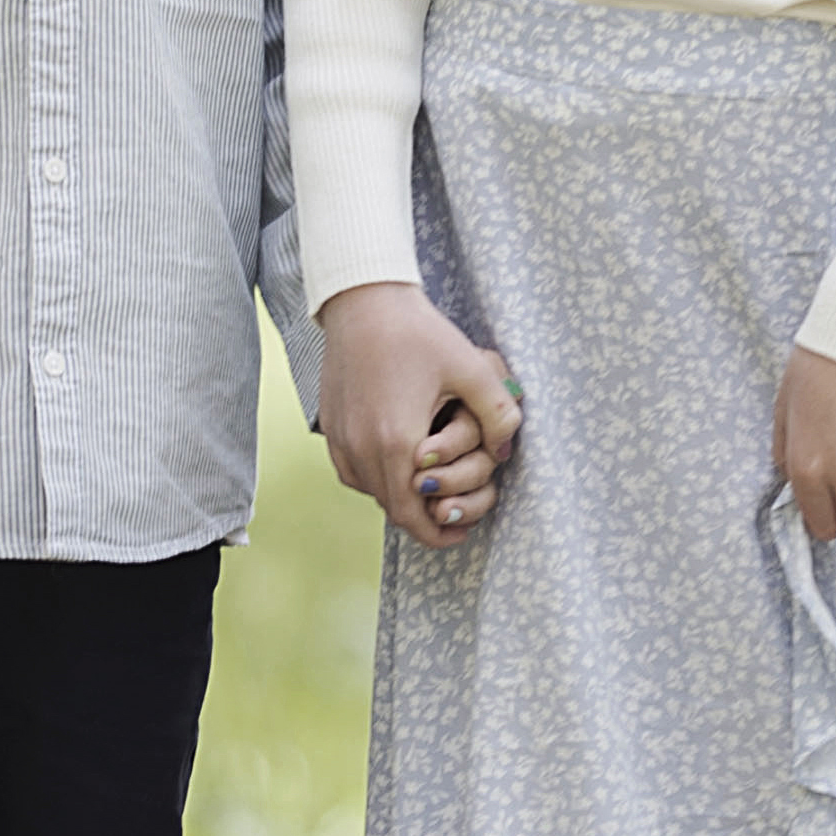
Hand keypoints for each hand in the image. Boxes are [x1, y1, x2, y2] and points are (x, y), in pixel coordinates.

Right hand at [320, 283, 521, 548]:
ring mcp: (341, 439)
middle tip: (452, 517)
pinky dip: (376, 479)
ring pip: (371, 492)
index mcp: (396, 443)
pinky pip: (353, 472)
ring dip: (399, 499)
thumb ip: (498, 414)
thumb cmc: (417, 332)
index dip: (438, 534)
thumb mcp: (471, 368)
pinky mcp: (329, 427)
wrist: (363, 301)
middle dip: (424, 520)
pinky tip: (397, 465)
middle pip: (393, 508)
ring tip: (429, 491)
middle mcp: (362, 449)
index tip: (460, 532)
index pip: (414, 515)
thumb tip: (506, 452)